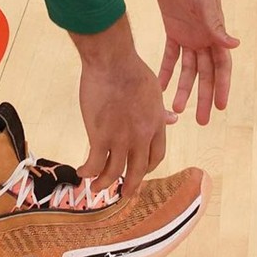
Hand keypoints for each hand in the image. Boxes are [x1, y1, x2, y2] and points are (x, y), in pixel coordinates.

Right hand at [69, 16, 175, 196]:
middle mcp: (141, 137)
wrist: (112, 61)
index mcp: (156, 125)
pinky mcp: (100, 136)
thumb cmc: (131, 69)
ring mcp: (120, 139)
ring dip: (105, 183)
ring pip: (114, 172)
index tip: (140, 170)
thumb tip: (174, 118)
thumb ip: (160, 110)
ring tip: (98, 187)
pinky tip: (81, 172)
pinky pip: (94, 163)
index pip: (156, 156)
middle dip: (130, 186)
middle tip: (123, 194)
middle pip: (137, 171)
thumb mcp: (154, 90)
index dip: (147, 167)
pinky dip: (88, 172)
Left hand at [149, 0, 238, 122]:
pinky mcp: (172, 28)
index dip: (222, 87)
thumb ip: (216, 25)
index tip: (220, 108)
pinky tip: (160, 86)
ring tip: (177, 109)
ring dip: (184, 87)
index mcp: (215, 32)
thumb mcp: (204, 2)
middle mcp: (204, 37)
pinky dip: (166, 70)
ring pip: (188, 69)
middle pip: (206, 73)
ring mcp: (189, 34)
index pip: (222, 67)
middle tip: (201, 120)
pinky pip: (170, 55)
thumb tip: (234, 46)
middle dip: (204, 96)